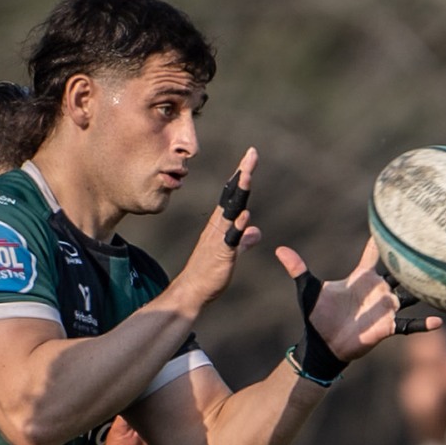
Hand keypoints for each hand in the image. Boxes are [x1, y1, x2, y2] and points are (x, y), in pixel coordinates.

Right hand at [167, 149, 260, 312]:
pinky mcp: (220, 254)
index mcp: (221, 224)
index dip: (242, 176)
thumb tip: (254, 231)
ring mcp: (218, 238)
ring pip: (230, 211)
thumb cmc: (208, 272)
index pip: (232, 195)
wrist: (191, 291)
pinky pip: (230, 239)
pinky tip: (245, 217)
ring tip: (248, 175)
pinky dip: (237, 227)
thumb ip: (243, 241)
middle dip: (242, 174)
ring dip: (239, 193)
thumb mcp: (231, 253)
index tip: (250, 157)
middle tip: (251, 153)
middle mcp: (218, 226)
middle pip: (232, 195)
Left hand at [277, 237, 440, 361]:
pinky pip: (409, 324)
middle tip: (432, 241)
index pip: (374, 253)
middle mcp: (377, 290)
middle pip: (400, 270)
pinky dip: (423, 324)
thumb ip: (297, 268)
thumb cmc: (316, 316)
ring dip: (425, 288)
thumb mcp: (307, 290)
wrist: (322, 344)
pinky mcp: (387, 326)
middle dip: (414, 258)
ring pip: (410, 295)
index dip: (382, 237)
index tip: (396, 219)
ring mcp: (384, 308)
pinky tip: (440, 321)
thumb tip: (278, 249)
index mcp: (360, 278)